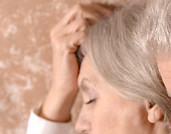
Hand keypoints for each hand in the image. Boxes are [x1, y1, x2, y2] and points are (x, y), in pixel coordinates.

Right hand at [41, 4, 111, 121]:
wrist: (65, 88)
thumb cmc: (78, 70)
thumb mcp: (84, 48)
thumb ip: (90, 35)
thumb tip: (109, 23)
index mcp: (62, 28)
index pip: (79, 8)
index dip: (96, 9)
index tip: (111, 15)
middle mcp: (58, 30)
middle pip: (79, 8)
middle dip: (98, 13)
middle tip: (112, 21)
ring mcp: (58, 37)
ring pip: (82, 21)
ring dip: (97, 28)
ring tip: (106, 37)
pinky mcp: (62, 46)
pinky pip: (81, 34)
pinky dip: (93, 39)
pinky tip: (99, 47)